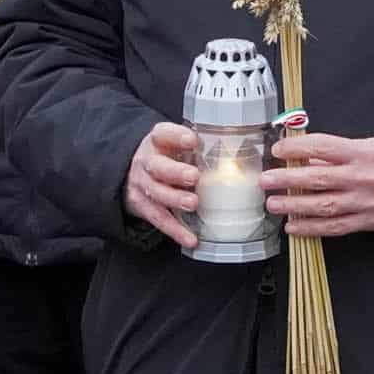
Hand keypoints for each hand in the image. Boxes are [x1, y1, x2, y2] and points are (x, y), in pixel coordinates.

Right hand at [127, 122, 200, 250]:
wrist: (130, 172)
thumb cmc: (164, 156)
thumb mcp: (173, 144)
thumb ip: (197, 147)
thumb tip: (242, 150)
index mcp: (157, 142)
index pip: (164, 134)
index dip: (177, 136)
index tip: (193, 140)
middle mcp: (147, 162)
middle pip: (157, 166)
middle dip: (175, 172)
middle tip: (194, 176)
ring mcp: (143, 185)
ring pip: (157, 193)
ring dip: (175, 199)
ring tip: (193, 204)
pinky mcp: (142, 206)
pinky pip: (159, 219)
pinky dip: (175, 230)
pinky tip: (191, 239)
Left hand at [262, 133, 373, 237]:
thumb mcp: (370, 145)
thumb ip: (338, 153)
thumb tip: (305, 157)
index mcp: (363, 153)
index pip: (323, 147)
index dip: (297, 148)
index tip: (278, 150)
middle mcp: (363, 178)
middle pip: (318, 179)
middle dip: (287, 180)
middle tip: (265, 181)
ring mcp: (366, 202)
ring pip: (324, 206)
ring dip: (294, 206)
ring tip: (273, 205)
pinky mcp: (369, 221)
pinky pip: (336, 227)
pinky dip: (312, 228)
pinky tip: (293, 227)